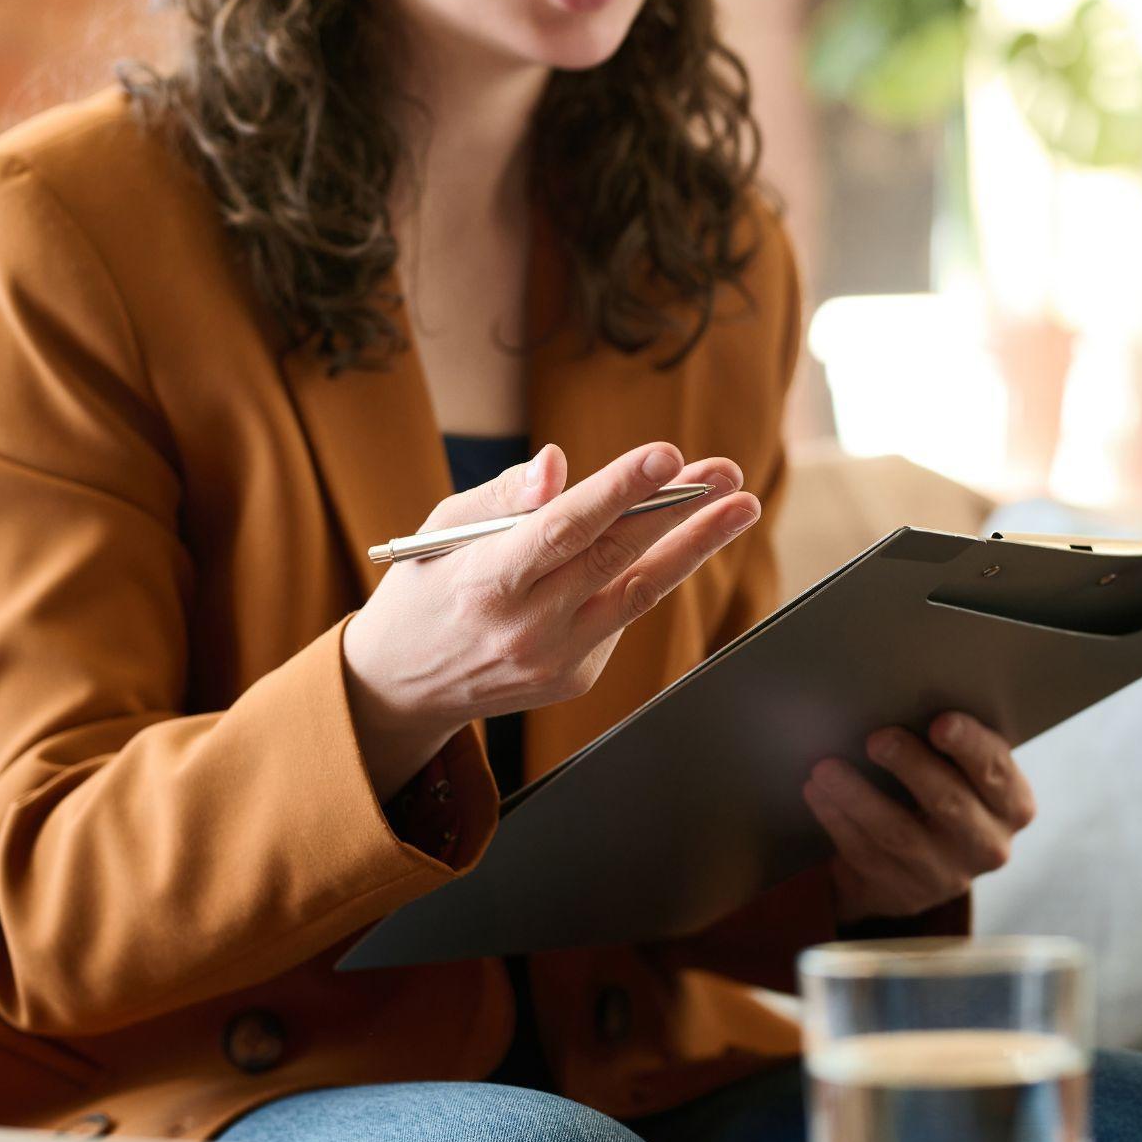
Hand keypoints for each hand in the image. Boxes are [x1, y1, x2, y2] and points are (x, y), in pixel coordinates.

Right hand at [342, 441, 759, 797]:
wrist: (401, 686)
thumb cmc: (427, 587)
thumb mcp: (442, 531)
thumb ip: (503, 497)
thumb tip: (558, 464)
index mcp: (485, 582)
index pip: (564, 529)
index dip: (619, 491)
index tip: (667, 456)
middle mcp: (526, 627)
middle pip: (616, 558)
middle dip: (678, 508)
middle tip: (726, 470)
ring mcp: (556, 659)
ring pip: (641, 593)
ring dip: (696, 546)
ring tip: (739, 505)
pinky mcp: (576, 678)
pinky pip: (622, 615)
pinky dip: (648, 573)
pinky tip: (668, 542)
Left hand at [803, 712, 1036, 923]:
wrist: (923, 865)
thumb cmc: (944, 793)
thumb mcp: (966, 775)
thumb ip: (954, 747)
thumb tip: (904, 696)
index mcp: (1012, 805)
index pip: (996, 771)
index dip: (970, 746)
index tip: (940, 723)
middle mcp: (988, 845)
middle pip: (949, 802)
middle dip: (910, 766)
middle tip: (877, 738)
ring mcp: (945, 875)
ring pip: (899, 833)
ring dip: (859, 796)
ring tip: (826, 768)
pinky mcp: (905, 893)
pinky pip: (866, 853)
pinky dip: (838, 820)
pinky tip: (818, 793)